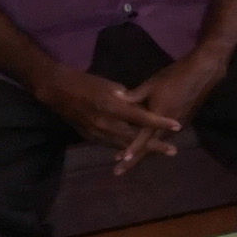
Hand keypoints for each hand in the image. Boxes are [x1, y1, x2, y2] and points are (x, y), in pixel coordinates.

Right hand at [35, 68, 185, 165]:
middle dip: (154, 146)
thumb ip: (128, 98)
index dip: (160, 122)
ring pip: (123, 146)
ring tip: (159, 154)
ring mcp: (96, 133)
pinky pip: (111, 146)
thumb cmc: (87, 83)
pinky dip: (125, 149)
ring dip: (141, 151)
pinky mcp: (90, 137)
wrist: (58, 92)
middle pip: (134, 138)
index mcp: (112, 107)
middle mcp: (105, 123)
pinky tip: (136, 153)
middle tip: (173, 151)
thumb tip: (142, 106)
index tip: (178, 126)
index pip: (141, 117)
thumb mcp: (111, 85)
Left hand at [114, 55, 227, 168]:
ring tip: (129, 157)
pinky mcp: (184, 120)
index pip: (142, 139)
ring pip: (159, 142)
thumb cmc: (175, 76)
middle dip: (135, 158)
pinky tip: (148, 140)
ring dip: (145, 150)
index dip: (131, 152)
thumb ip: (133, 95)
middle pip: (150, 147)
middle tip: (119, 170)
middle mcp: (169, 126)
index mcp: (159, 117)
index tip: (119, 162)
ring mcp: (179, 124)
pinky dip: (155, 141)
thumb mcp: (151, 85)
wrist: (202, 72)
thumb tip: (113, 96)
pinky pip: (166, 135)